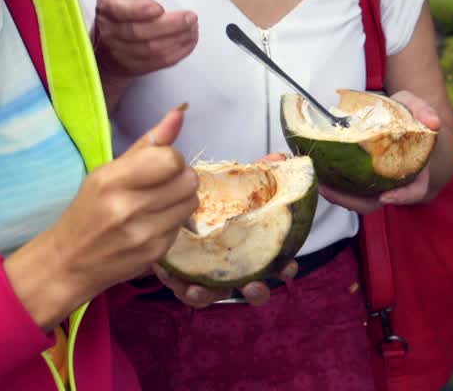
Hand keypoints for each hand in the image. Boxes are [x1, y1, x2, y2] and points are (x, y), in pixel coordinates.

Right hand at [6, 104, 199, 330]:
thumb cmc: (88, 210)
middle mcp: (128, 208)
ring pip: (191, 202)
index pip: (170, 159)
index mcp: (112, 180)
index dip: (171, 159)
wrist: (70, 262)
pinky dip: (173, 221)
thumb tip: (179, 113)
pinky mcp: (154, 253)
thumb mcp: (108, 171)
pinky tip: (152, 223)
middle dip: (180, 177)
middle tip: (161, 183)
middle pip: (188, 180)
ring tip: (158, 202)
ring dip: (180, 198)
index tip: (157, 165)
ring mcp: (143, 234)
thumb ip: (148, 143)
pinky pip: (182, 225)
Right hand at [92, 0, 197, 80]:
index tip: (159, 8)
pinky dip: (179, 52)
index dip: (140, 10)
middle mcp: (110, 32)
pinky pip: (160, 62)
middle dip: (170, 25)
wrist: (107, 46)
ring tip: (193, 28)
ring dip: (178, 39)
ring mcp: (120, 53)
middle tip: (190, 18)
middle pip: (140, 32)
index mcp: (107, 8)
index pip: (121, 10)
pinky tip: (189, 41)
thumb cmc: (122, 14)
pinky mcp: (135, 67)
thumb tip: (160, 11)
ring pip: (152, 50)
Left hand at [152, 153, 299, 306]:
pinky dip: (176, 282)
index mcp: (256, 248)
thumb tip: (280, 157)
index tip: (287, 267)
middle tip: (251, 286)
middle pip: (255, 290)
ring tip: (197, 290)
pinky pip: (183, 288)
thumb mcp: (238, 183)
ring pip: (215, 295)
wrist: (178, 205)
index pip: (280, 264)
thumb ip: (259, 172)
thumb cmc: (220, 199)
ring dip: (208, 295)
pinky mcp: (186, 278)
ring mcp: (212, 277)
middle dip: (256, 291)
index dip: (286, 268)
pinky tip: (165, 270)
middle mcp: (237, 268)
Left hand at [318, 90, 440, 214]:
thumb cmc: (405, 113)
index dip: (403, 197)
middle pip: (377, 201)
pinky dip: (334, 186)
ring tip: (319, 184)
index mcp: (415, 168)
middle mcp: (395, 181)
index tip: (386, 196)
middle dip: (353, 201)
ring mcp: (376, 182)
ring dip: (339, 196)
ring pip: (359, 199)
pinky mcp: (360, 179)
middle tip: (330, 190)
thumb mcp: (414, 106)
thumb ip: (423, 111)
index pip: (415, 190)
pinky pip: (349, 189)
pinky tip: (318, 174)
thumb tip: (433, 122)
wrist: (391, 115)